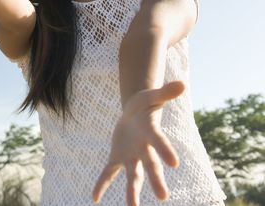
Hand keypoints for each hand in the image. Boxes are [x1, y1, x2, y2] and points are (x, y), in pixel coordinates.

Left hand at [92, 81, 185, 205]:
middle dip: (156, 179)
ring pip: (132, 175)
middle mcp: (143, 148)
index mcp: (151, 132)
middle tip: (163, 197)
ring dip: (131, 192)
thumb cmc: (146, 104)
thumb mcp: (152, 96)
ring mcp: (130, 154)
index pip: (159, 141)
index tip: (174, 163)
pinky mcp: (117, 155)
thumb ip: (165, 92)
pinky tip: (94, 198)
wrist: (135, 112)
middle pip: (150, 164)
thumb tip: (183, 83)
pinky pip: (109, 172)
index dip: (165, 150)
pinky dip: (102, 183)